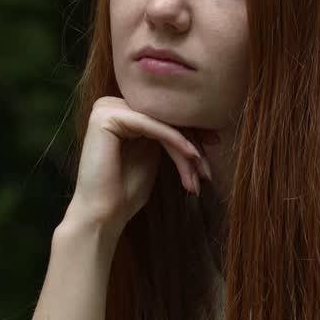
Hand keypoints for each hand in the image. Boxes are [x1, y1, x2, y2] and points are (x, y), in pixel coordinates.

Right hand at [65, 96, 213, 235]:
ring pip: (161, 123)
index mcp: (119, 112)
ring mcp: (106, 108)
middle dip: (192, 143)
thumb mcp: (152, 156)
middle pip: (163, 119)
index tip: (216, 145)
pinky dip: (175, 140)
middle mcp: (110, 104)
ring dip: (187, 147)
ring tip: (202, 172)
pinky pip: (151, 125)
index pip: (162, 117)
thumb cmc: (125, 192)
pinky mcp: (106, 117)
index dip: (191, 132)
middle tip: (209, 168)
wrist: (103, 215)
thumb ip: (165, 136)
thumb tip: (197, 123)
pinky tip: (192, 155)